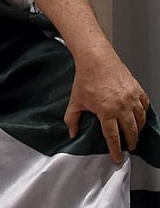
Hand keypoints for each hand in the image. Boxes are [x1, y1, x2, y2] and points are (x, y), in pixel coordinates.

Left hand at [65, 49, 149, 163]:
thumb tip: (72, 132)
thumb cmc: (86, 78)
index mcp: (106, 111)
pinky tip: (140, 118)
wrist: (96, 59)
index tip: (117, 158)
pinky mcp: (137, 90)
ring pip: (140, 121)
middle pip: (130, 131)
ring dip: (138, 130)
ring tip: (134, 135)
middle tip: (130, 147)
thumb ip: (72, 118)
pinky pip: (145, 107)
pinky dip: (144, 115)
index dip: (116, 150)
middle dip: (131, 142)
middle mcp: (121, 106)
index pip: (113, 136)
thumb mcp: (75, 100)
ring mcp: (131, 98)